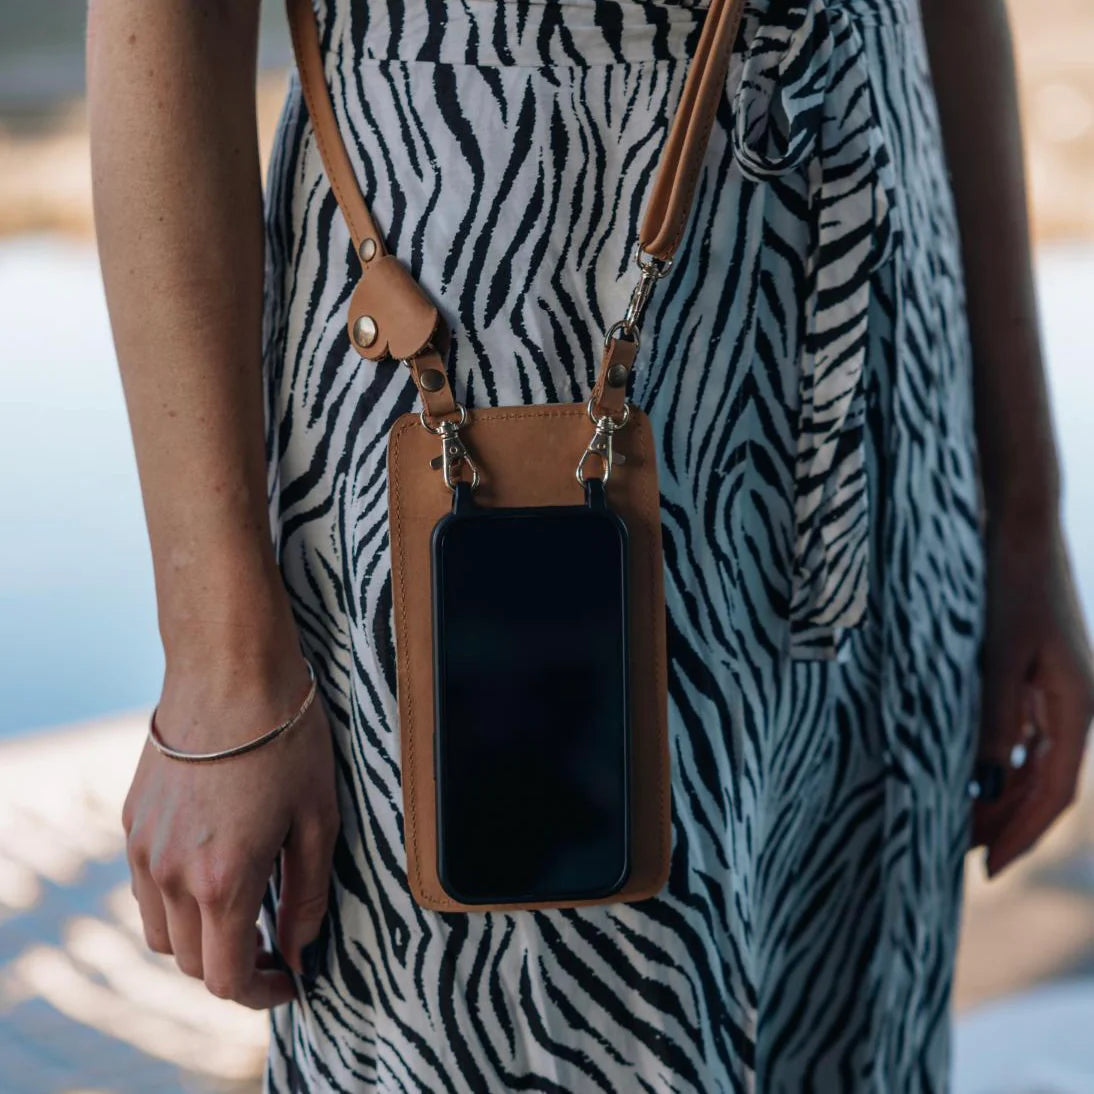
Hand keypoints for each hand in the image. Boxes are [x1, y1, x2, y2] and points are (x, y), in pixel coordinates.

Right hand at [121, 641, 340, 1008]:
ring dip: (200, 936)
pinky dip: (176, 899)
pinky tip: (214, 867)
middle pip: (190, 962)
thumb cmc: (288, 739)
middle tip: (276, 944)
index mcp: (223, 880)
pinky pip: (147, 886)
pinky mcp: (132, 821)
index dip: (262, 992)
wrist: (229, 671)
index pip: (226, 978)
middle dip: (235, 966)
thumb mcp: (318, 818)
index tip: (290, 978)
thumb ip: (308, 894)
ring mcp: (144, 848)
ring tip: (244, 907)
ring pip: (160, 930)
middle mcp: (171, 874)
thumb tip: (301, 946)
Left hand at [972, 514, 1093, 876]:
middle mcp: (1074, 707)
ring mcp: (1059, 693)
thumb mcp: (997, 651)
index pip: (1054, 791)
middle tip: (964, 855)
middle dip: (1010, 824)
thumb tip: (986, 777)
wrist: (1021, 528)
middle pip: (1047, 785)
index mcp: (1074, 707)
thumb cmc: (1011, 585)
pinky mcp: (1040, 678)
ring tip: (963, 824)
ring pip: (1036, 763)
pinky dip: (1002, 763)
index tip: (988, 866)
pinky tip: (972, 774)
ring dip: (1004, 797)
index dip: (1022, 831)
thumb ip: (994, 713)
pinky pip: (1026, 736)